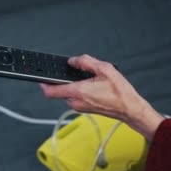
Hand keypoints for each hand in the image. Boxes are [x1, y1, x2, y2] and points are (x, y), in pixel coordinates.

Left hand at [39, 54, 163, 139]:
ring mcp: (80, 107)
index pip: (50, 90)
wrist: (129, 109)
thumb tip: (73, 60)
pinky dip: (81, 91)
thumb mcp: (106, 69)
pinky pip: (76, 97)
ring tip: (93, 80)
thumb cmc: (120, 93)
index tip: (41, 76)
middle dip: (67, 79)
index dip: (43, 83)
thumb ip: (86, 62)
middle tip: (82, 73)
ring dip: (76, 85)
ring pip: (69, 93)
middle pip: (61, 89)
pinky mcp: (85, 108)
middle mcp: (76, 102)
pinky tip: (96, 87)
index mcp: (78, 91)